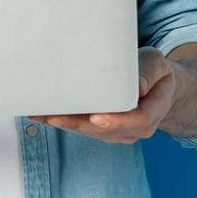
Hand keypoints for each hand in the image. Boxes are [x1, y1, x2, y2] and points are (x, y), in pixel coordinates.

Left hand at [28, 47, 175, 143]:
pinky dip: (60, 121)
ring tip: (40, 113)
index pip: (137, 120)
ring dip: (64, 124)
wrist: (154, 86)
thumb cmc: (152, 71)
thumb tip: (139, 86)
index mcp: (153, 112)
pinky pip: (80, 128)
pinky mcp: (101, 130)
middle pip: (105, 130)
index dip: (116, 121)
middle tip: (54, 117)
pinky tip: (40, 114)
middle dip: (78, 125)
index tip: (96, 117)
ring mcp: (117, 133)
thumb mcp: (156, 64)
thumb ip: (148, 73)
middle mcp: (135, 128)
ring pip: (89, 132)